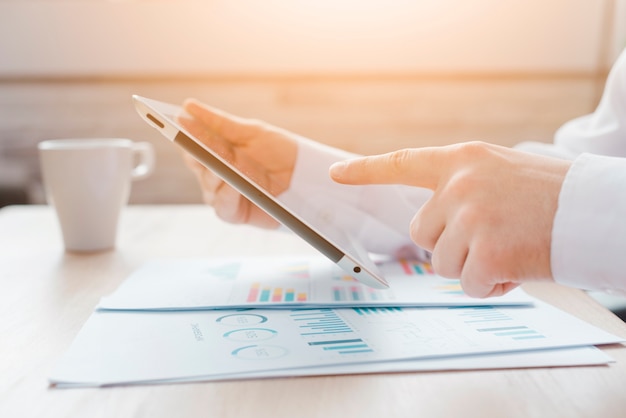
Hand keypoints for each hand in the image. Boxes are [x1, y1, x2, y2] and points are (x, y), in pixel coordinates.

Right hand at [178, 99, 297, 227]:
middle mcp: (215, 173)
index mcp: (216, 152)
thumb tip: (188, 107)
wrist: (306, 176)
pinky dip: (227, 194)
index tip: (176, 121)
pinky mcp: (234, 213)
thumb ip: (220, 123)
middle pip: (195, 163)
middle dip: (197, 153)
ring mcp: (223, 194)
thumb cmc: (280, 151)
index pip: (191, 143)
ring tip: (224, 165)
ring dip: (214, 174)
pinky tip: (233, 184)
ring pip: (207, 184)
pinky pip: (222, 205)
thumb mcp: (251, 132)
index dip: (182, 133)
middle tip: (197, 143)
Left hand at [330, 141, 570, 297]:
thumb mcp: (499, 174)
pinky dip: (493, 285)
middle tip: (490, 237)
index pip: (402, 163)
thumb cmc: (550, 196)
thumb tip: (429, 228)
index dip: (366, 170)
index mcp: (462, 160)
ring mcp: (471, 218)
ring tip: (510, 247)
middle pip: (421, 232)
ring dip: (473, 265)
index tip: (336, 173)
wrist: (595, 210)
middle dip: (449, 243)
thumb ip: (460, 191)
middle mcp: (459, 185)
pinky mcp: (487, 253)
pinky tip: (519, 266)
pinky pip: (471, 285)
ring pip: (443, 262)